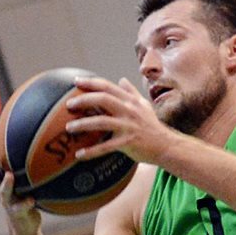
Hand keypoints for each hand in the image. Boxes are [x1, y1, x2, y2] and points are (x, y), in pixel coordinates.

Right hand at [0, 123, 39, 234]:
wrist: (24, 223)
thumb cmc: (25, 194)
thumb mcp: (26, 177)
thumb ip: (29, 160)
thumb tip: (43, 135)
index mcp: (0, 176)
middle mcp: (0, 187)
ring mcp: (7, 201)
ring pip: (2, 192)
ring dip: (5, 184)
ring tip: (9, 176)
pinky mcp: (17, 213)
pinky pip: (21, 207)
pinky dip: (25, 203)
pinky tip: (32, 199)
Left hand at [63, 77, 177, 165]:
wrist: (167, 145)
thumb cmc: (152, 126)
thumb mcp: (144, 106)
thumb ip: (131, 92)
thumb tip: (121, 80)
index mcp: (130, 101)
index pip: (107, 86)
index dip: (91, 82)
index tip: (76, 81)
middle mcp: (128, 110)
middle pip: (103, 99)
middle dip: (83, 100)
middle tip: (68, 105)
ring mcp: (128, 126)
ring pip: (101, 122)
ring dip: (82, 124)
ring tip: (68, 128)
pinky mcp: (128, 143)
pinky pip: (106, 147)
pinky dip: (91, 151)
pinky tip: (79, 154)